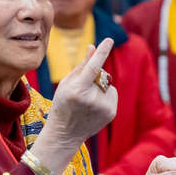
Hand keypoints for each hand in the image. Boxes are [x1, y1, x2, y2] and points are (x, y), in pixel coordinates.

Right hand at [29, 39, 117, 174]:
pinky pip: (112, 93)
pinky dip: (105, 95)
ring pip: (108, 84)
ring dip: (100, 86)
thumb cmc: (62, 105)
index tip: (109, 40)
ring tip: (87, 101)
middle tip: (82, 89)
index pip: (93, 67)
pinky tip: (94, 106)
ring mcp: (103, 107)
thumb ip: (81, 65)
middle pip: (100, 74)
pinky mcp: (111, 113)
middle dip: (95, 75)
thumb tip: (93, 47)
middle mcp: (92, 99)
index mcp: (77, 90)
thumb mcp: (66, 84)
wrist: (65, 134)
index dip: (101, 52)